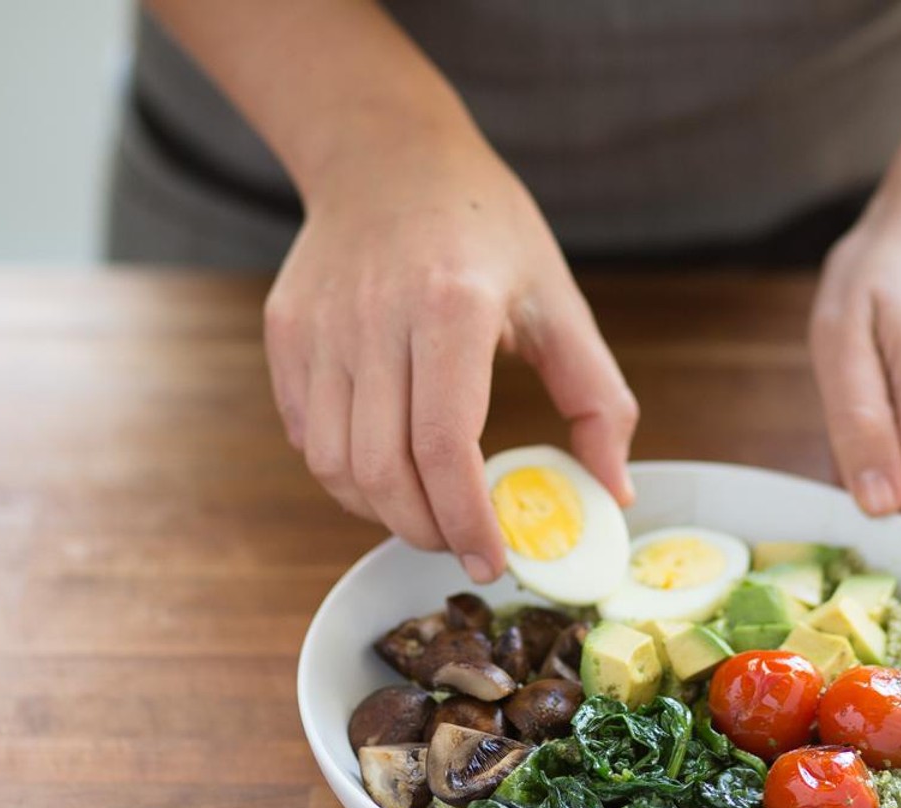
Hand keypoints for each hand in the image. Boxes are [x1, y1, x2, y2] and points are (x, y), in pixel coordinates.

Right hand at [263, 114, 637, 581]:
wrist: (387, 154)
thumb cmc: (486, 228)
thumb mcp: (558, 300)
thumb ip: (597, 399)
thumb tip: (614, 491)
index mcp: (453, 306)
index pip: (447, 447)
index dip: (467, 521)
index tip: (492, 560)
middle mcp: (376, 316)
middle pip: (384, 470)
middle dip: (425, 530)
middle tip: (460, 545)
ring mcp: (319, 326)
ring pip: (334, 464)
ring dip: (381, 511)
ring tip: (424, 512)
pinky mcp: (286, 333)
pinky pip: (307, 435)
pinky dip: (345, 473)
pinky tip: (386, 466)